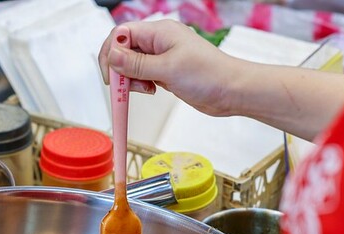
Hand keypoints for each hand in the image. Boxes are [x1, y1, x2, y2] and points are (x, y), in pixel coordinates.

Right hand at [98, 20, 247, 116]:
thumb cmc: (210, 74)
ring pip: (131, 65)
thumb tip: (113, 57)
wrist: (232, 90)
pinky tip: (152, 90)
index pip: (121, 34)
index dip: (111, 53)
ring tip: (146, 89)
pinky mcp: (165, 71)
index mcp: (159, 32)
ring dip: (131, 80)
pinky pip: (142, 75)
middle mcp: (158, 41)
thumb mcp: (168, 69)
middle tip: (124, 87)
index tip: (111, 75)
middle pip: (124, 50)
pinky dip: (141, 84)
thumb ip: (137, 64)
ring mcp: (162, 56)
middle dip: (120, 69)